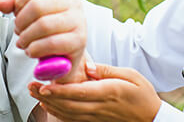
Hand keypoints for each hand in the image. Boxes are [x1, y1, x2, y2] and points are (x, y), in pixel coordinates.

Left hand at [0, 0, 86, 82]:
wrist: (65, 55)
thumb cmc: (45, 27)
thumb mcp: (28, 9)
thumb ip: (13, 1)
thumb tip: (2, 4)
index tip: (17, 11)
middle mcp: (73, 0)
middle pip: (37, 5)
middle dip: (21, 21)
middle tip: (18, 30)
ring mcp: (78, 20)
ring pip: (43, 25)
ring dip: (26, 37)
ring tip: (22, 42)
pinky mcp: (79, 40)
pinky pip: (51, 43)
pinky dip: (35, 49)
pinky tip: (31, 51)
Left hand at [29, 64, 161, 121]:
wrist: (152, 119)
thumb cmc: (143, 95)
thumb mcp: (131, 75)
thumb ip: (108, 70)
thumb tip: (89, 67)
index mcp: (108, 92)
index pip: (79, 93)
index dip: (59, 91)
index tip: (44, 85)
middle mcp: (99, 107)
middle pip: (68, 104)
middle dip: (47, 96)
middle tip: (31, 86)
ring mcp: (96, 117)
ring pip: (68, 114)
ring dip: (49, 104)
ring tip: (34, 93)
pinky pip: (73, 120)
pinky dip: (58, 113)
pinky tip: (49, 106)